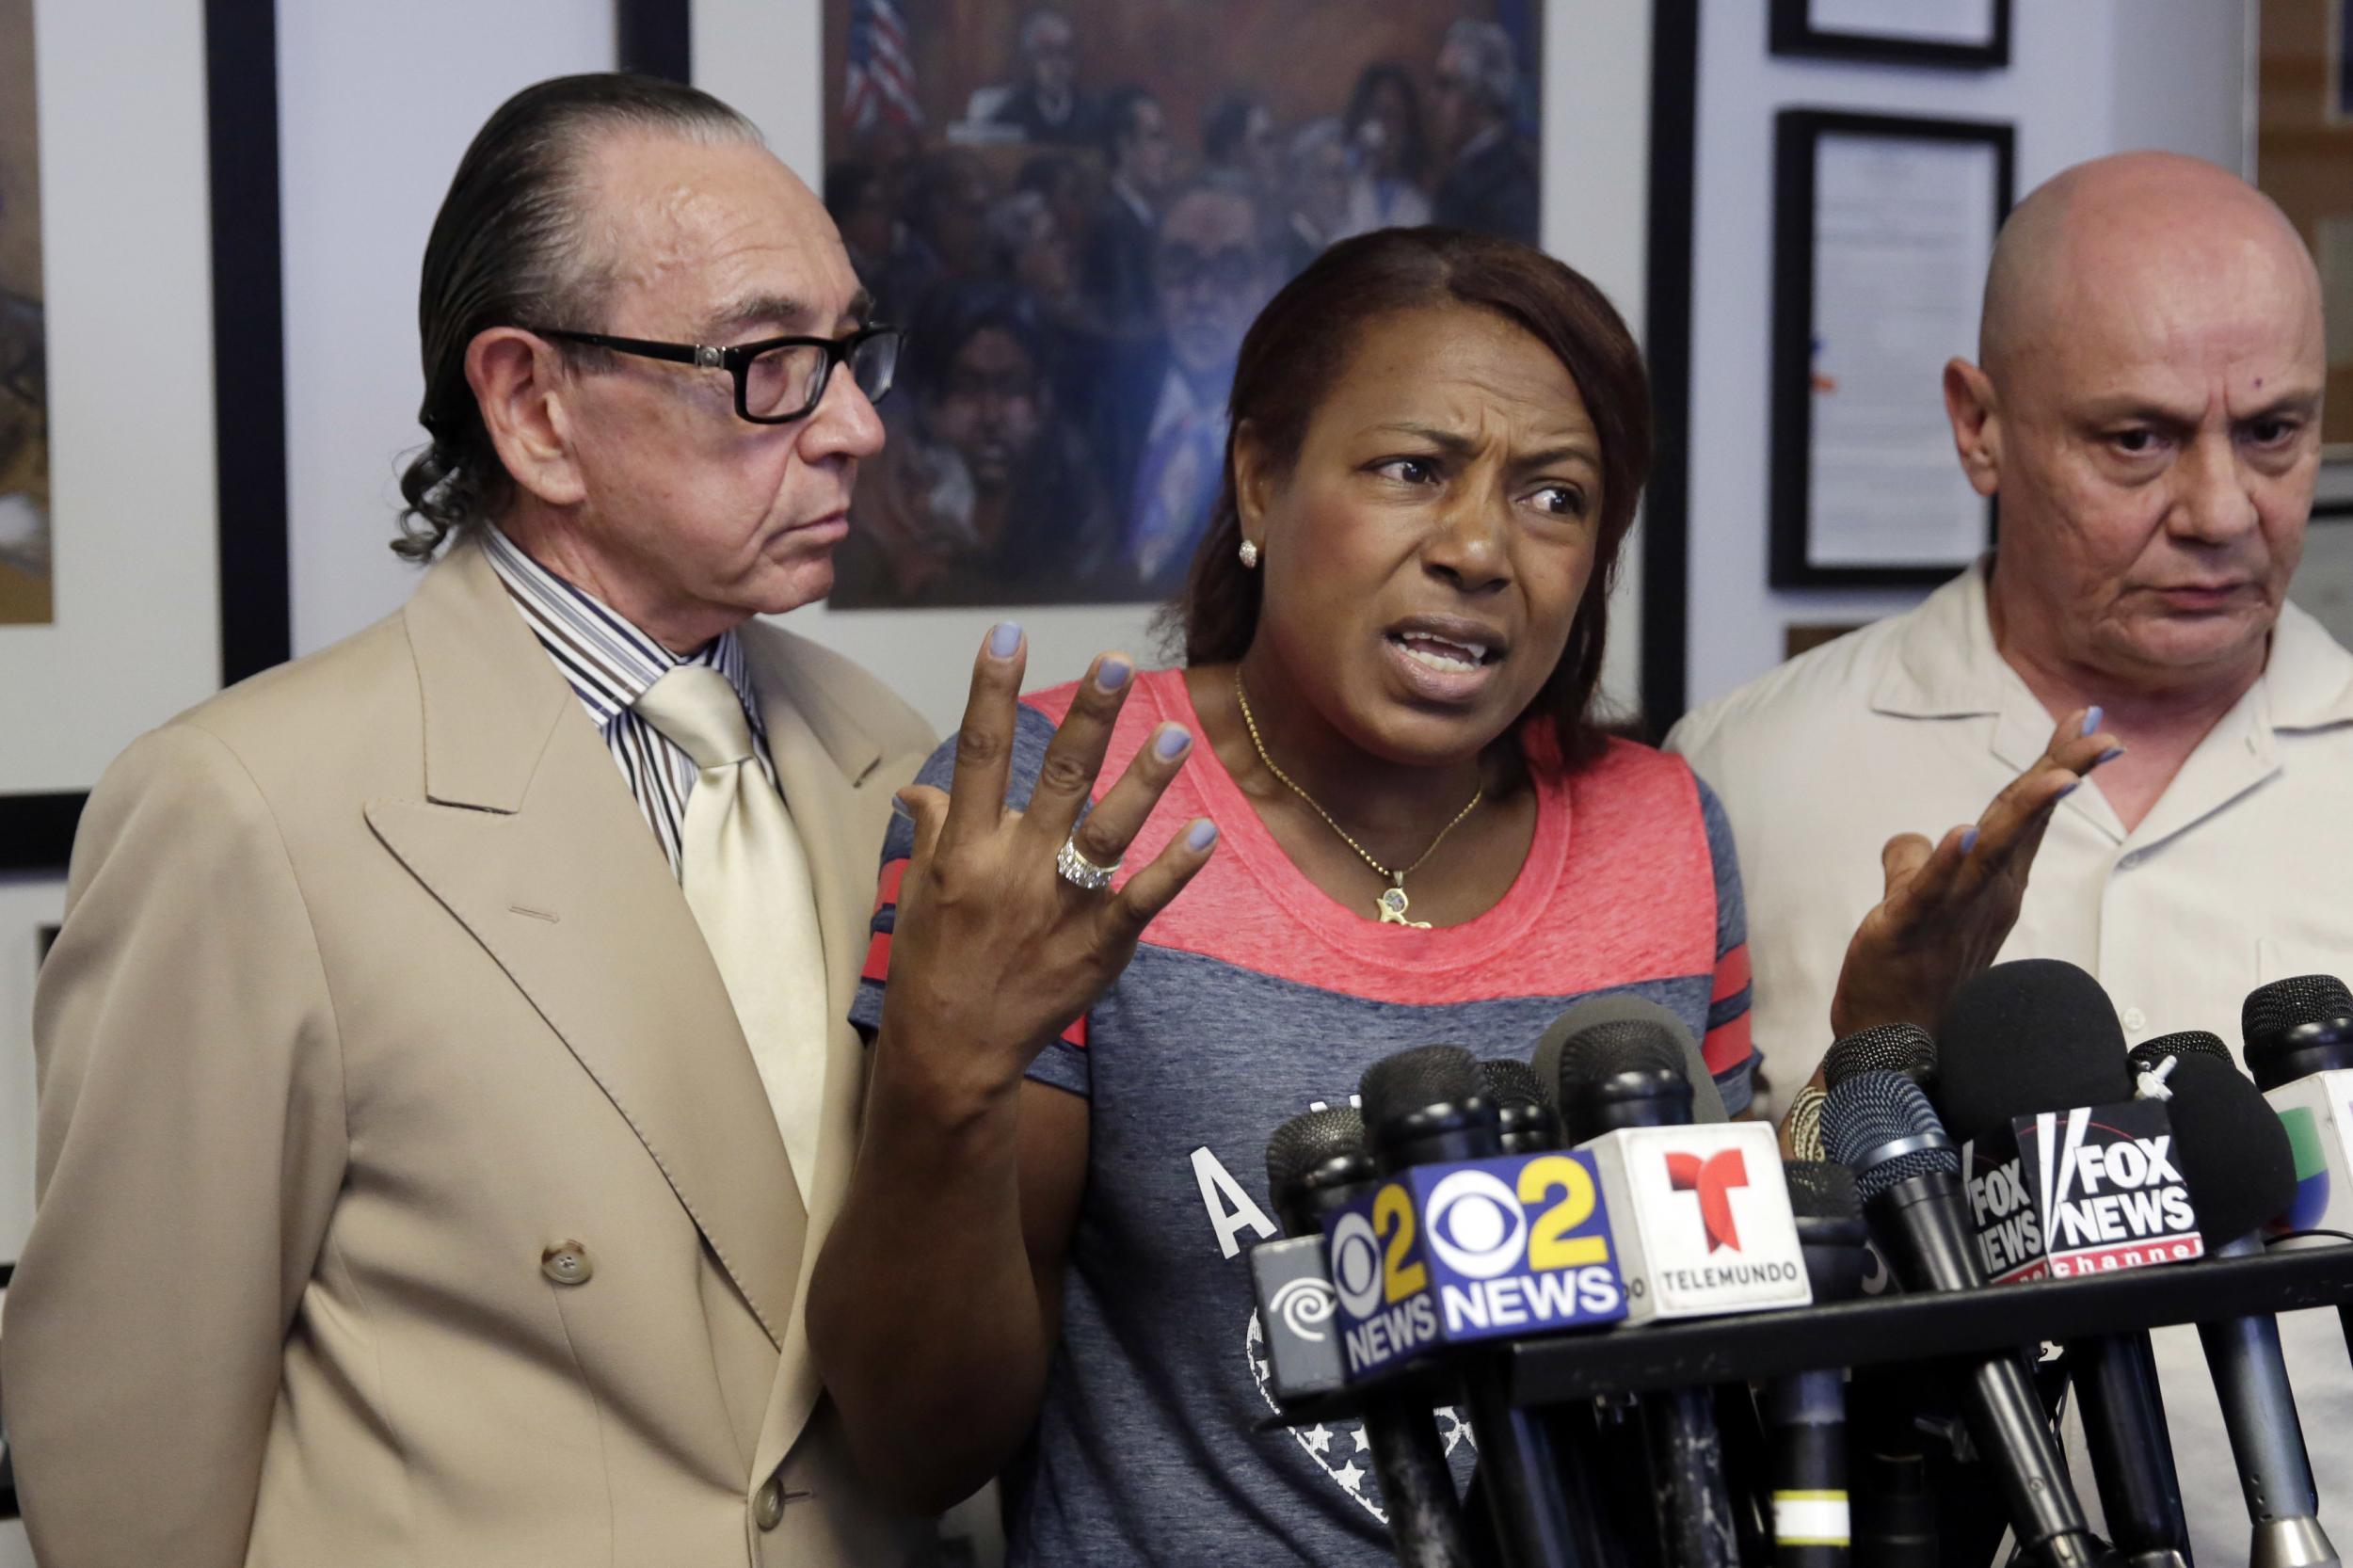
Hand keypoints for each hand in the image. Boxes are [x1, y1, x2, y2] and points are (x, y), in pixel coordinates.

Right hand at [875, 627, 1216, 1105]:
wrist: (953, 1050)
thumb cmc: (932, 963)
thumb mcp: (918, 890)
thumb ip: (932, 829)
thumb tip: (921, 786)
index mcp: (964, 849)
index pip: (980, 755)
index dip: (992, 692)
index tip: (1008, 635)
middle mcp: (1014, 869)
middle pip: (1057, 780)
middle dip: (1088, 718)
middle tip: (1116, 662)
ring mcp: (1060, 906)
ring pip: (1108, 832)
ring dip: (1146, 782)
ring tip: (1177, 734)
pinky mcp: (1099, 944)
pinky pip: (1143, 898)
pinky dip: (1176, 866)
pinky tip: (1205, 830)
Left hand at [1828, 706, 2118, 1038]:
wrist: (1889, 1045)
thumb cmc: (1911, 973)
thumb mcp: (1916, 903)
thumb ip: (1917, 863)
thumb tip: (1912, 839)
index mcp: (1990, 882)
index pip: (2027, 814)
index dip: (2055, 766)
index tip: (2087, 722)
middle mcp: (1981, 893)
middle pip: (2023, 823)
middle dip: (2060, 775)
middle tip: (2099, 736)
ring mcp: (1949, 911)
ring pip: (1991, 852)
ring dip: (2022, 814)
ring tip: (2053, 777)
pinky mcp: (1904, 929)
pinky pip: (1928, 891)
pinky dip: (1945, 863)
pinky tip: (1962, 833)